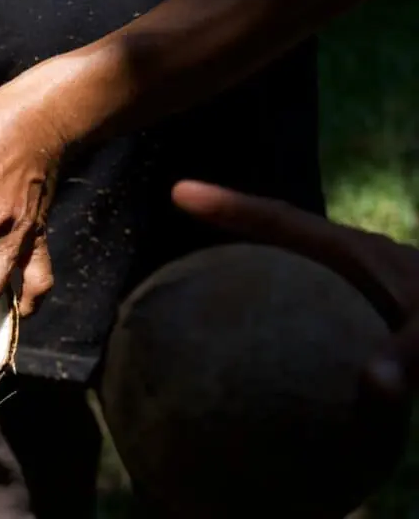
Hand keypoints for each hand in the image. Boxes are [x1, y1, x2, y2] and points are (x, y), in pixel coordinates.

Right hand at [171, 180, 418, 398]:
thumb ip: (410, 353)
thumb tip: (372, 384)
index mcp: (358, 254)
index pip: (283, 221)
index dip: (230, 206)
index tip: (180, 190)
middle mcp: (349, 262)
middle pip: (276, 231)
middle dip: (229, 219)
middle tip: (179, 214)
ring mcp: (352, 285)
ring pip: (288, 263)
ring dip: (248, 259)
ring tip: (199, 278)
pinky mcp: (361, 312)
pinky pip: (301, 303)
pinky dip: (272, 311)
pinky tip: (258, 352)